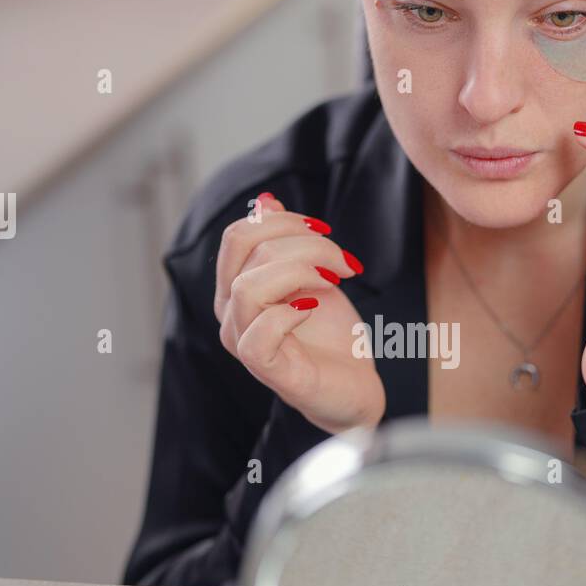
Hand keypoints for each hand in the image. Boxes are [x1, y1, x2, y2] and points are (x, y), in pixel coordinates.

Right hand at [214, 193, 385, 434]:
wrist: (354, 385)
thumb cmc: (330, 334)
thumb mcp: (313, 275)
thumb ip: (286, 242)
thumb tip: (264, 200)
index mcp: (236, 288)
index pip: (237, 235)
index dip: (282, 221)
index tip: (325, 232)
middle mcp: (230, 314)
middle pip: (244, 249)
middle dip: (302, 242)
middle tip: (342, 261)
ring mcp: (243, 343)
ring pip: (249, 286)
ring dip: (302, 271)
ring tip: (336, 281)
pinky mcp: (267, 370)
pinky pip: (260, 333)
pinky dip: (291, 313)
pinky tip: (315, 309)